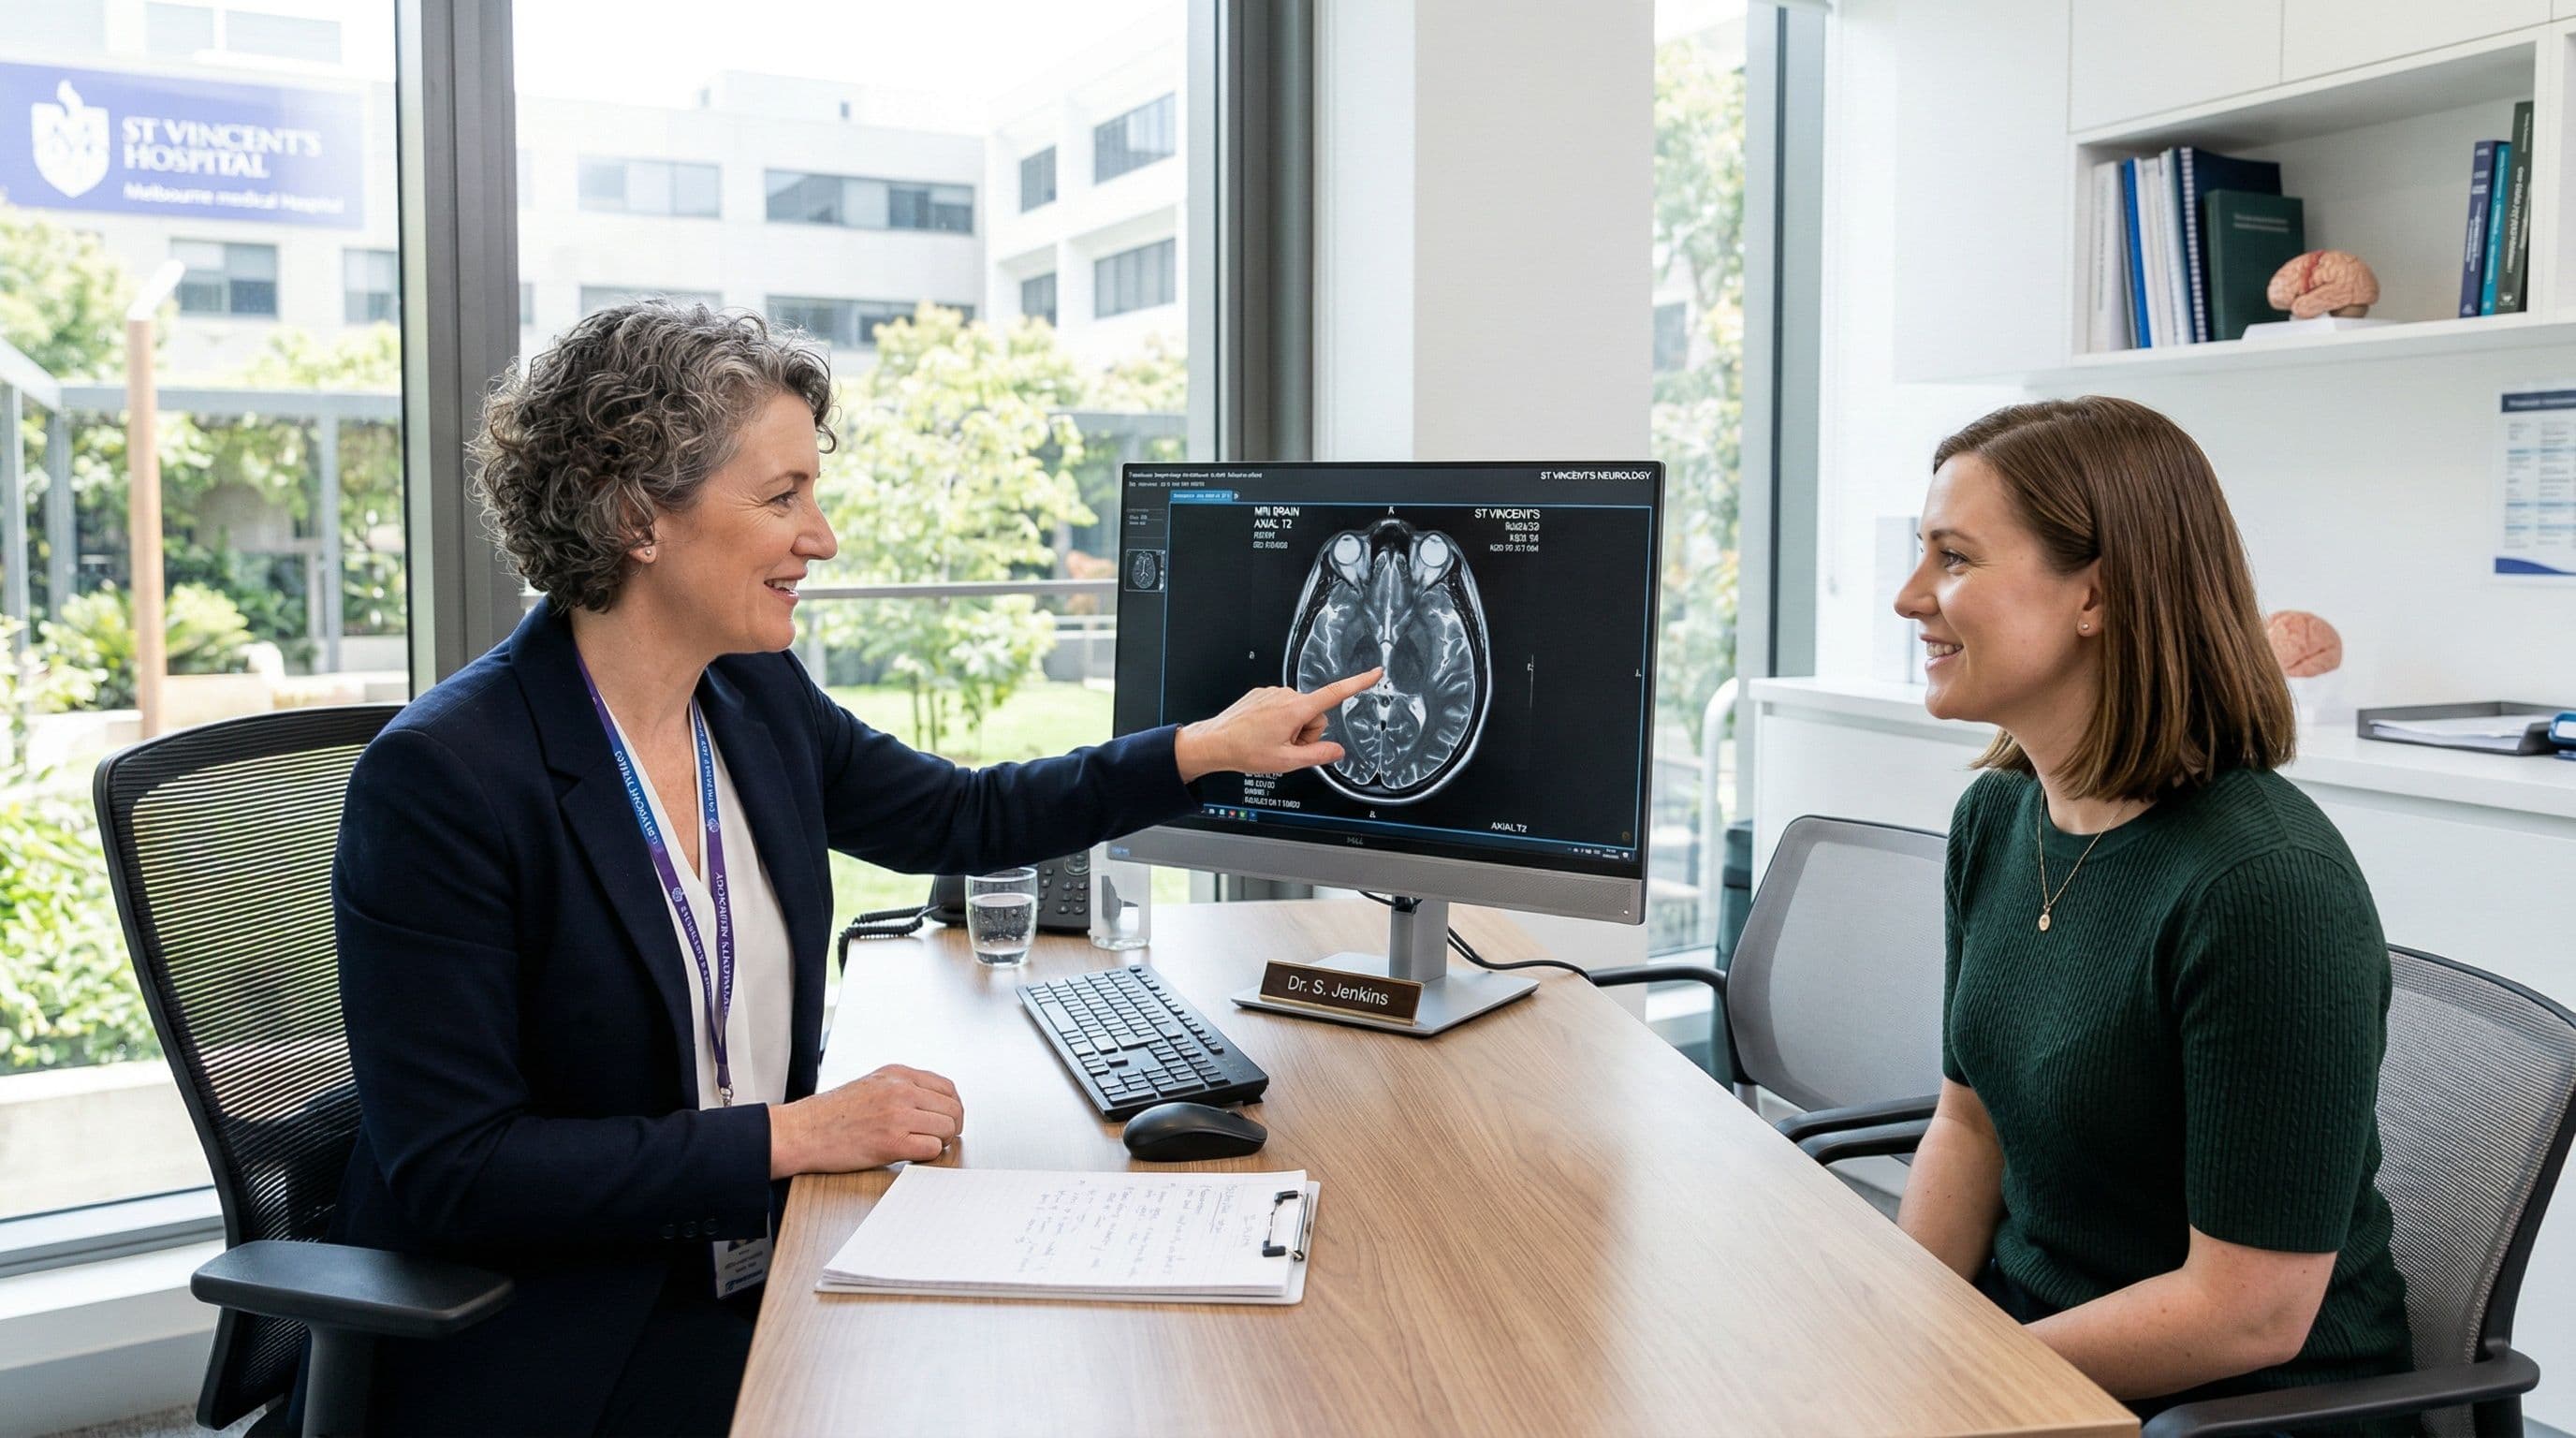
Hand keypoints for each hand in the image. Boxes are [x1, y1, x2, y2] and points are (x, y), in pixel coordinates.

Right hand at [768, 1064, 962, 1177]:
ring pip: (947, 1128)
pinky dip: (927, 1155)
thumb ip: (902, 1089)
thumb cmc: (830, 1114)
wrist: (801, 1131)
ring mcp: (897, 1114)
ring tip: (922, 1146)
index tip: (945, 1120)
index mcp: (897, 1074)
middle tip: (938, 1138)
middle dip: (951, 1127)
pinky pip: (931, 1149)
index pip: (947, 1088)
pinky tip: (911, 1155)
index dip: (952, 1108)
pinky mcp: (891, 1141)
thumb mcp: (871, 1085)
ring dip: (940, 1142)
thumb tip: (932, 1104)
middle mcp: (901, 1090)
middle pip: (953, 1108)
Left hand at [1172, 667, 1383, 781]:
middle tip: (1286, 746)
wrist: (1214, 742)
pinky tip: (1261, 732)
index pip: (1335, 694)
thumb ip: (1318, 756)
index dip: (1358, 683)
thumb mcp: (1287, 762)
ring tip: (1270, 740)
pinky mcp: (1262, 694)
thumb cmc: (1245, 751)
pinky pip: (1282, 708)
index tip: (1375, 673)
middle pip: (1315, 715)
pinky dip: (1278, 721)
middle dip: (1307, 732)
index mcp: (1295, 710)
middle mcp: (1286, 696)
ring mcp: (1272, 693)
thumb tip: (1338, 751)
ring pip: (1299, 713)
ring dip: (1291, 728)